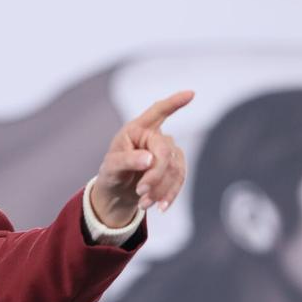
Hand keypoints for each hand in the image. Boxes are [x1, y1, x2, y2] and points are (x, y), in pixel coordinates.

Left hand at [92, 90, 191, 225]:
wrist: (118, 193)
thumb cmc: (112, 174)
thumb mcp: (111, 168)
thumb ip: (127, 160)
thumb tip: (149, 160)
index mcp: (137, 129)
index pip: (157, 111)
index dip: (174, 103)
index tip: (190, 94)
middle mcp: (155, 136)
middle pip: (165, 151)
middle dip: (155, 174)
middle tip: (140, 192)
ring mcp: (167, 151)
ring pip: (175, 168)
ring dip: (161, 189)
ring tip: (144, 204)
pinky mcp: (174, 167)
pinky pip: (179, 179)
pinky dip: (170, 194)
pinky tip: (161, 207)